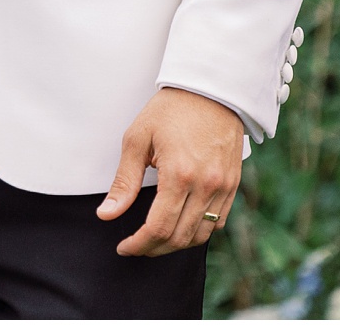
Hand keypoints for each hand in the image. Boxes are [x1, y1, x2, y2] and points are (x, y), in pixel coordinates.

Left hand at [98, 88, 243, 255]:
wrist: (210, 90)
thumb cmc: (170, 110)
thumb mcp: (137, 139)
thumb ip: (123, 182)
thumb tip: (106, 215)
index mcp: (179, 174)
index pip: (159, 227)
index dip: (139, 244)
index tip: (124, 247)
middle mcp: (206, 186)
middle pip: (180, 237)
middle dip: (154, 249)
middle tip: (135, 246)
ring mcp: (223, 188)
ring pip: (201, 236)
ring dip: (176, 244)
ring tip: (154, 240)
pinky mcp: (233, 185)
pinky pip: (218, 223)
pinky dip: (198, 232)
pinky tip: (180, 226)